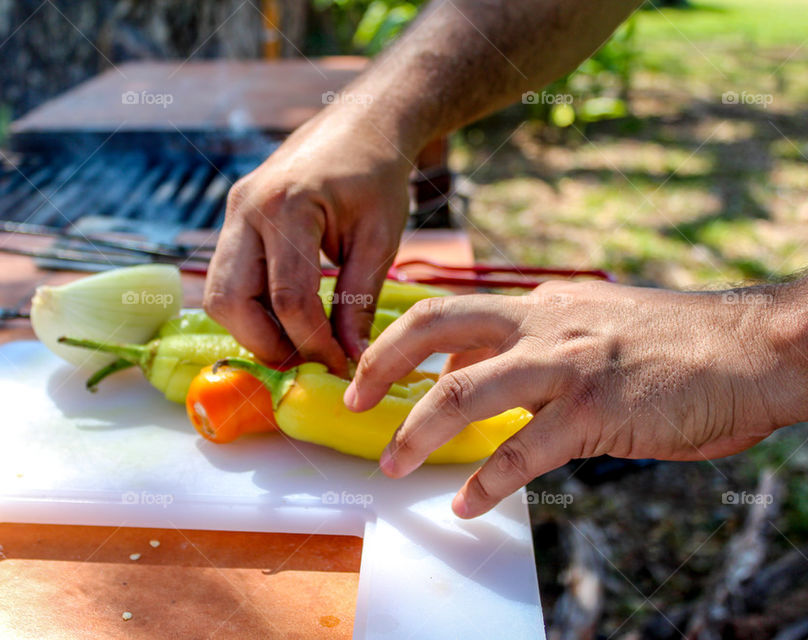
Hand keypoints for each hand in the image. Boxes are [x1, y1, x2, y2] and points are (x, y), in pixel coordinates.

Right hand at [204, 108, 412, 373]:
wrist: (359, 125)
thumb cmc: (377, 176)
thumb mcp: (379, 239)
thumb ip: (359, 301)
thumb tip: (353, 360)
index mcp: (286, 207)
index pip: (288, 297)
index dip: (312, 342)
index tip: (340, 365)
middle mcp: (246, 209)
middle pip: (230, 302)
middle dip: (267, 344)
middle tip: (307, 362)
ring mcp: (232, 213)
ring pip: (219, 295)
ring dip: (253, 330)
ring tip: (298, 342)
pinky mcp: (233, 220)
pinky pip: (228, 279)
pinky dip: (252, 308)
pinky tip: (287, 318)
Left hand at [344, 280, 805, 517]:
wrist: (752, 349)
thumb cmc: (673, 345)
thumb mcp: (592, 324)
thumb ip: (534, 343)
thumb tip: (479, 371)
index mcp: (540, 303)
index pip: (451, 312)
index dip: (402, 342)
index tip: (374, 372)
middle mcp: (543, 322)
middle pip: (436, 326)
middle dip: (383, 363)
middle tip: (353, 400)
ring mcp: (567, 363)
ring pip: (466, 390)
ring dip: (418, 431)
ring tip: (394, 464)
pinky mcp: (597, 408)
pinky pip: (524, 451)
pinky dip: (489, 482)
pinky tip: (469, 505)